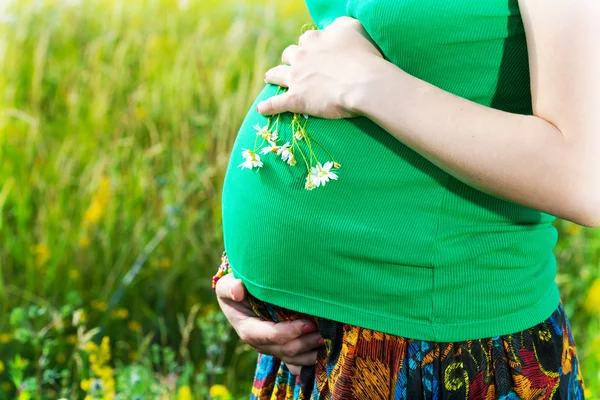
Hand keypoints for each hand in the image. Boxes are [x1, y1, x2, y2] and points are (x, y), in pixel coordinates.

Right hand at [215, 274, 323, 375]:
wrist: (241, 297)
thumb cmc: (236, 289)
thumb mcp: (226, 285)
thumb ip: (229, 287)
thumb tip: (238, 292)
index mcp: (248, 329)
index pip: (271, 335)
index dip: (291, 332)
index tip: (309, 323)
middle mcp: (260, 343)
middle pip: (285, 349)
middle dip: (305, 343)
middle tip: (324, 332)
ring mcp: (272, 349)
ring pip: (293, 359)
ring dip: (310, 354)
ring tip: (327, 342)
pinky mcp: (281, 350)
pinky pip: (295, 364)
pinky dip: (308, 362)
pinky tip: (322, 355)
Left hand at [258, 16, 383, 118]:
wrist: (363, 83)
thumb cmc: (364, 56)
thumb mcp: (353, 28)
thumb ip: (340, 25)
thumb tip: (332, 28)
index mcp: (314, 39)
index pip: (307, 40)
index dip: (310, 47)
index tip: (315, 52)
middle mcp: (301, 56)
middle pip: (289, 55)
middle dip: (290, 59)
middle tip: (291, 65)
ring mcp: (296, 78)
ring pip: (278, 75)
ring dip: (273, 75)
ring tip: (269, 78)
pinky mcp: (296, 99)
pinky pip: (276, 104)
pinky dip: (268, 107)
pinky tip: (261, 109)